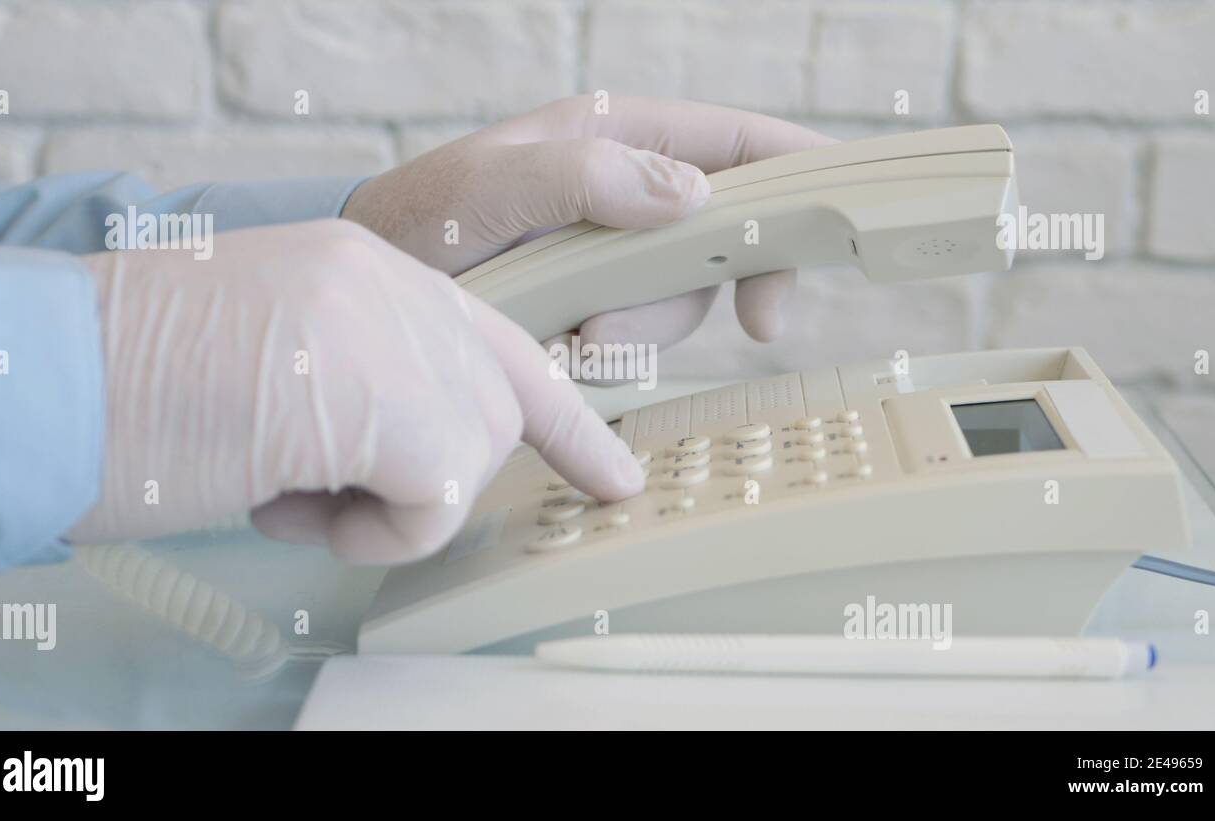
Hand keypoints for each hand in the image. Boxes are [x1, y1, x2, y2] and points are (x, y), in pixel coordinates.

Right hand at [68, 220, 643, 563]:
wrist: (49, 374)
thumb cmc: (132, 383)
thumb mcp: (273, 357)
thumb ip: (363, 378)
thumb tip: (410, 452)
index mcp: (364, 272)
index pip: (496, 344)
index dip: (559, 416)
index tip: (610, 471)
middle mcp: (396, 287)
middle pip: (494, 409)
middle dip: (437, 473)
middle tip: (334, 490)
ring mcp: (402, 335)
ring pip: (470, 461)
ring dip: (379, 504)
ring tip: (277, 477)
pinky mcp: (398, 404)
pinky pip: (437, 508)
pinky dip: (369, 533)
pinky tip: (284, 495)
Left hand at [342, 95, 834, 348]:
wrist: (375, 295)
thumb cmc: (418, 223)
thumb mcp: (487, 189)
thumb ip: (582, 179)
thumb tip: (693, 194)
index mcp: (615, 135)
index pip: (734, 140)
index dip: (798, 168)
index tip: (839, 207)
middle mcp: (628, 190)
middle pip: (726, 236)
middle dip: (699, 289)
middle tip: (652, 322)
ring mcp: (616, 250)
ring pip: (684, 297)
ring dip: (638, 328)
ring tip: (570, 331)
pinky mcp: (599, 301)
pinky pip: (642, 336)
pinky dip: (611, 351)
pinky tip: (562, 344)